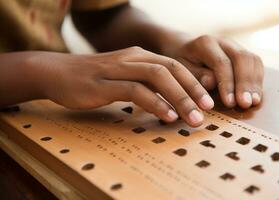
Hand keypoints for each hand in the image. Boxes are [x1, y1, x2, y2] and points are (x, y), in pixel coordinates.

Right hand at [29, 48, 213, 126]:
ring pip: (158, 77)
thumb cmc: (94, 80)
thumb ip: (145, 86)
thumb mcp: (124, 78)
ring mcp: (119, 68)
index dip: (194, 82)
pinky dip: (155, 103)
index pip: (175, 66)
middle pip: (172, 69)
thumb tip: (170, 103)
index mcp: (141, 56)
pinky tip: (167, 116)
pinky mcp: (105, 83)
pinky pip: (136, 90)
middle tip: (209, 109)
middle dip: (193, 89)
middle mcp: (133, 58)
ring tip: (193, 117)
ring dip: (180, 98)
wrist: (57, 73)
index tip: (208, 101)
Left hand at [163, 34, 263, 108]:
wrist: (185, 49)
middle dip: (245, 83)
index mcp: (205, 44)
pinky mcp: (243, 54)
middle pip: (241, 58)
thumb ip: (195, 75)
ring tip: (254, 102)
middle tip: (246, 104)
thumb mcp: (181, 69)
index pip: (221, 63)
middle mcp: (224, 41)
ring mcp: (235, 46)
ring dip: (254, 82)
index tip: (230, 103)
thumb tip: (211, 82)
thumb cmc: (182, 63)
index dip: (228, 83)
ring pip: (252, 60)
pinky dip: (258, 80)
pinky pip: (256, 64)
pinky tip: (256, 96)